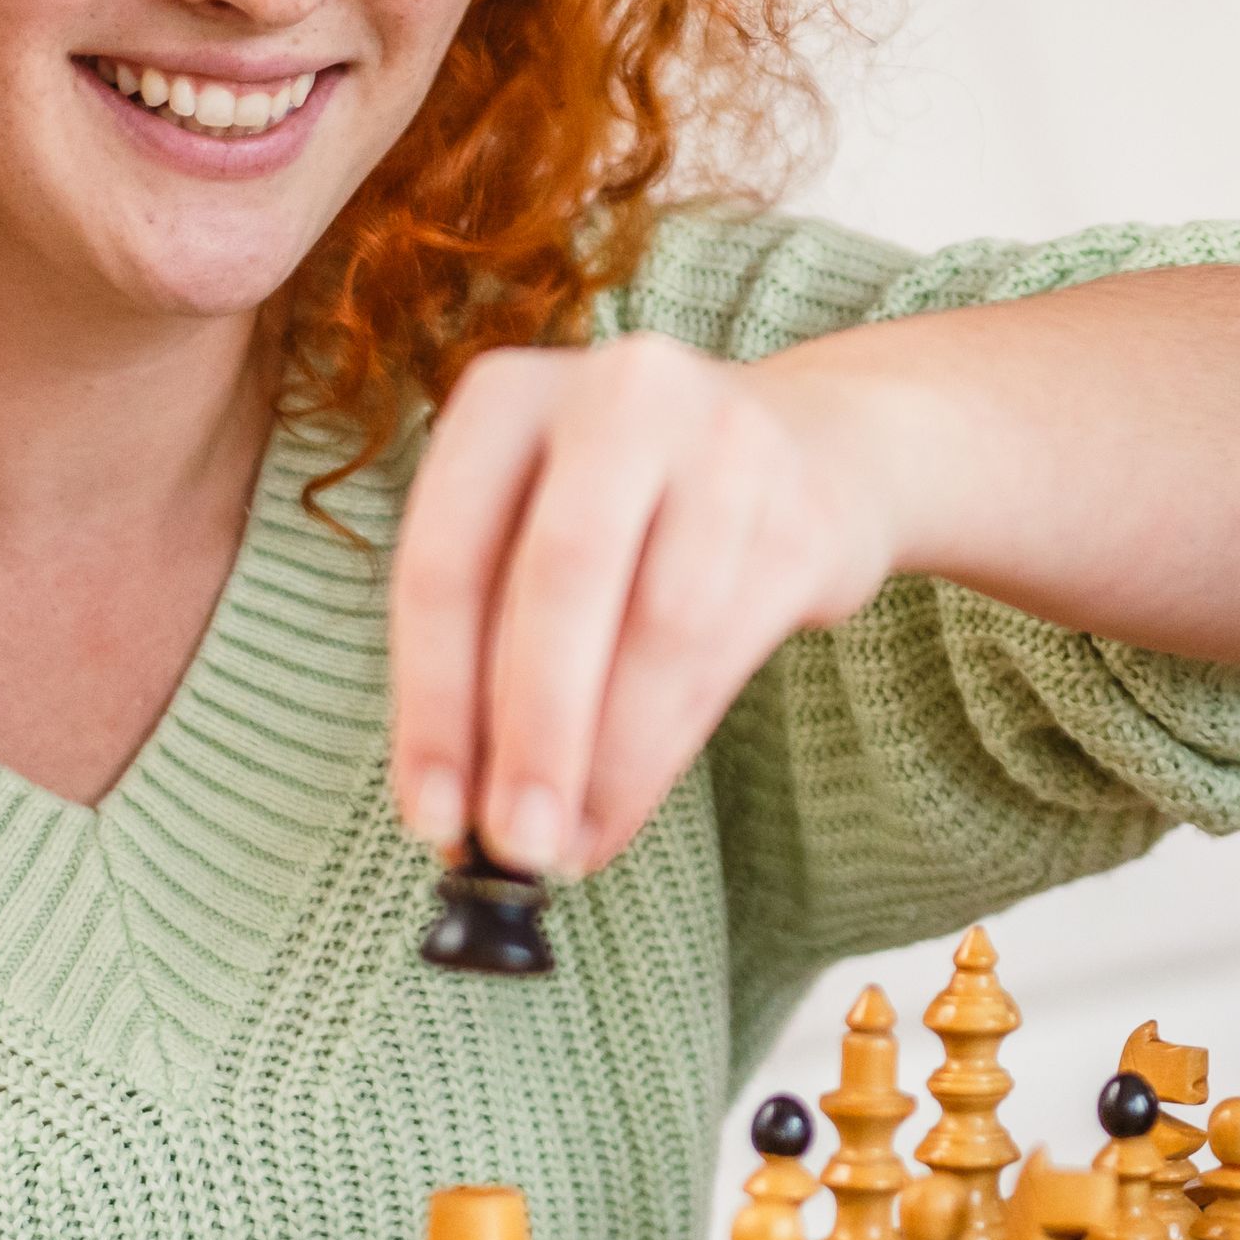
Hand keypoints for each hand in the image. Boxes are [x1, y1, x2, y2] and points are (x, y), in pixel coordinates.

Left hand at [386, 339, 900, 879]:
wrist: (810, 453)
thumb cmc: (628, 517)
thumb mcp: (531, 535)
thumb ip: (484, 646)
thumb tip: (456, 809)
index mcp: (507, 397)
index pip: (444, 559)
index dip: (431, 701)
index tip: (429, 815)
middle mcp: (618, 395)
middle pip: (560, 577)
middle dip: (532, 731)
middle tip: (514, 844)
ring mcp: (723, 444)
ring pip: (658, 628)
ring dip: (607, 760)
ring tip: (568, 844)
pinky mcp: (802, 513)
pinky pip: (726, 652)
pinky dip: (663, 750)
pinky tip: (622, 808)